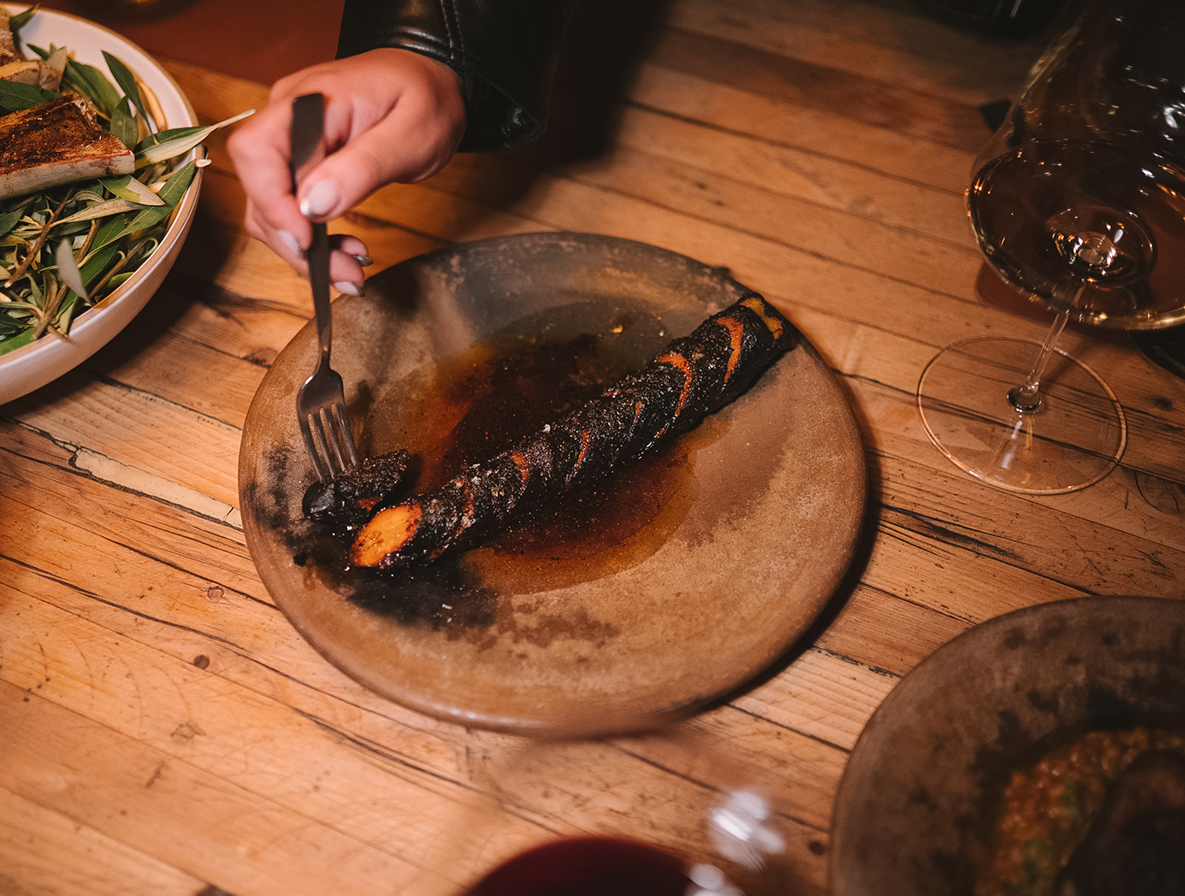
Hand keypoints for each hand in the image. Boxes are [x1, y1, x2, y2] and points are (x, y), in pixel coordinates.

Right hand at [227, 48, 465, 292]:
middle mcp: (286, 117)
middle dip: (294, 241)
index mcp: (309, 101)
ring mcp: (290, 139)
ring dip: (303, 249)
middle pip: (259, 188)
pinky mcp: (301, 160)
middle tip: (345, 273)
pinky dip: (312, 238)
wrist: (431, 81)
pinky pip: (290, 206)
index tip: (308, 240)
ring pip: (270, 207)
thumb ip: (363, 167)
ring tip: (351, 269)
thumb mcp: (411, 135)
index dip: (272, 203)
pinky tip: (344, 250)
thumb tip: (313, 204)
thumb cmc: (427, 99)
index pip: (256, 153)